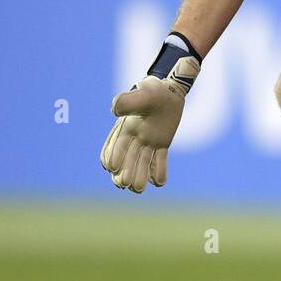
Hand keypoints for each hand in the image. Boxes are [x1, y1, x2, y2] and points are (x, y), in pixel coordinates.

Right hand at [99, 56, 198, 192]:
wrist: (169, 91)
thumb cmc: (153, 90)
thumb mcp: (141, 94)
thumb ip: (127, 101)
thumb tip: (114, 111)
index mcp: (125, 128)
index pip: (115, 147)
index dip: (113, 156)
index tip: (112, 167)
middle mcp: (134, 138)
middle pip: (127, 160)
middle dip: (125, 172)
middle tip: (125, 184)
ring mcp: (148, 142)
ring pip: (142, 163)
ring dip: (140, 176)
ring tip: (138, 190)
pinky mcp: (161, 144)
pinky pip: (159, 160)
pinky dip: (159, 171)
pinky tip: (159, 183)